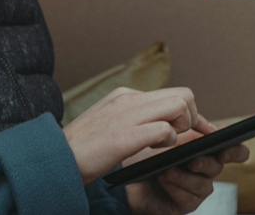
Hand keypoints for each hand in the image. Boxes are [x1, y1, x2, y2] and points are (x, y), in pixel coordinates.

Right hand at [62, 87, 199, 184]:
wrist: (53, 160)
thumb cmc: (84, 149)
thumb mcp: (113, 124)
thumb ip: (136, 118)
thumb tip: (164, 123)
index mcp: (126, 95)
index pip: (175, 93)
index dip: (193, 113)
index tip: (201, 128)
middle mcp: (129, 99)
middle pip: (184, 95)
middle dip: (192, 118)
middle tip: (181, 137)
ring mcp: (126, 115)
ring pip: (179, 106)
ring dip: (181, 127)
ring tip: (164, 143)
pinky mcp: (123, 136)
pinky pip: (164, 130)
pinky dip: (168, 141)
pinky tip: (154, 150)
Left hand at [124, 118, 250, 214]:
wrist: (128, 174)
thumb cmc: (152, 153)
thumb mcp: (172, 136)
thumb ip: (193, 128)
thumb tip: (213, 127)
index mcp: (209, 151)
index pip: (236, 150)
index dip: (236, 151)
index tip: (223, 150)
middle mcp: (207, 170)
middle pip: (218, 167)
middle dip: (205, 163)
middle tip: (192, 161)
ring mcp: (198, 189)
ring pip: (203, 185)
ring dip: (184, 177)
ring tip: (167, 169)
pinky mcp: (186, 204)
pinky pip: (188, 199)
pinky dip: (175, 187)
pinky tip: (163, 179)